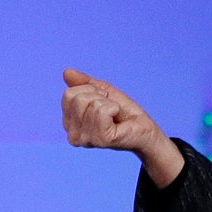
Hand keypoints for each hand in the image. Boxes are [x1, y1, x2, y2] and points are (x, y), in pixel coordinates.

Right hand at [61, 68, 183, 187]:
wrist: (144, 127)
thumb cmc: (124, 111)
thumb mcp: (103, 91)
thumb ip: (85, 82)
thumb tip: (67, 72)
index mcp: (70, 122)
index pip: (69, 94)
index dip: (91, 90)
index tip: (104, 100)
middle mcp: (73, 134)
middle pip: (77, 98)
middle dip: (99, 96)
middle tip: (111, 108)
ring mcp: (85, 139)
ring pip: (91, 103)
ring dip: (109, 103)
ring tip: (115, 115)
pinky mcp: (100, 139)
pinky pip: (102, 111)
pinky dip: (114, 108)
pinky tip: (117, 120)